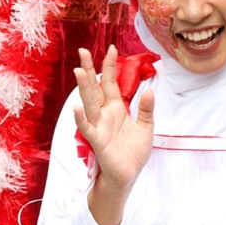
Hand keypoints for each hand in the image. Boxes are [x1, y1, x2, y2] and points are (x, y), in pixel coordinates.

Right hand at [73, 45, 154, 193]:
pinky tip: (76, 106)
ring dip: (83, 87)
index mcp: (116, 109)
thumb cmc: (133, 153)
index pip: (110, 83)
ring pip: (89, 103)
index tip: (112, 48)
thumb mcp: (145, 127)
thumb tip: (149, 90)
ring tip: (79, 71)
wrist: (128, 176)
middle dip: (89, 69)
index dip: (110, 66)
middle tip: (82, 50)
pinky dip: (81, 117)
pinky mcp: (97, 140)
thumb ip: (146, 109)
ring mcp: (99, 126)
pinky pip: (87, 127)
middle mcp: (104, 114)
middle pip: (94, 88)